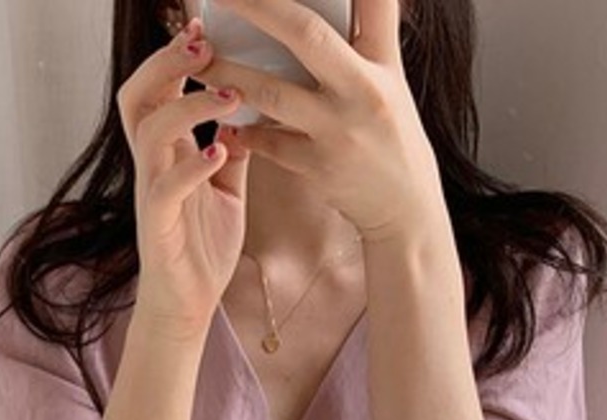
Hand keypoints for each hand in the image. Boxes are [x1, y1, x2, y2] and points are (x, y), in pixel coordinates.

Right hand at [116, 16, 254, 328]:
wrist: (190, 306)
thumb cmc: (203, 247)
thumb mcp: (227, 188)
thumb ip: (235, 149)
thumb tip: (256, 110)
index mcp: (168, 153)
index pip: (158, 88)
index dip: (175, 54)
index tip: (205, 26)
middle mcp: (152, 165)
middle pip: (138, 94)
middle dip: (166, 61)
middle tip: (203, 40)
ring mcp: (151, 193)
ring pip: (150, 131)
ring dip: (188, 105)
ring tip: (229, 94)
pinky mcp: (157, 225)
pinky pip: (165, 186)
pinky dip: (192, 164)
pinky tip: (221, 151)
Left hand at [195, 0, 444, 243]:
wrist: (406, 212)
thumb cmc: (394, 138)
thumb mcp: (393, 81)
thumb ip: (372, 34)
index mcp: (384, 63)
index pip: (373, 2)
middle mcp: (364, 91)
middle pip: (306, 35)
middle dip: (259, 6)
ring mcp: (339, 131)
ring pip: (272, 93)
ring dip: (228, 74)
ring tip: (200, 60)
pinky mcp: (319, 168)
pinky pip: (269, 142)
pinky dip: (245, 130)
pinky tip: (226, 121)